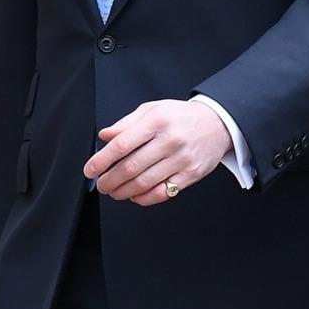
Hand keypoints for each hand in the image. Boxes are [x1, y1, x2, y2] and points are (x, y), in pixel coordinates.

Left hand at [84, 98, 233, 204]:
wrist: (217, 124)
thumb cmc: (181, 117)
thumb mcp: (153, 110)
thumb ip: (126, 123)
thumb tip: (104, 136)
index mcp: (157, 121)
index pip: (122, 144)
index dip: (102, 160)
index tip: (90, 169)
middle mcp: (169, 140)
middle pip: (131, 167)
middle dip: (110, 180)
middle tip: (101, 185)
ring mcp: (181, 160)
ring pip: (144, 183)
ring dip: (123, 191)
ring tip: (114, 192)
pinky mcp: (190, 175)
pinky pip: (162, 193)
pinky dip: (144, 198)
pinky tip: (135, 196)